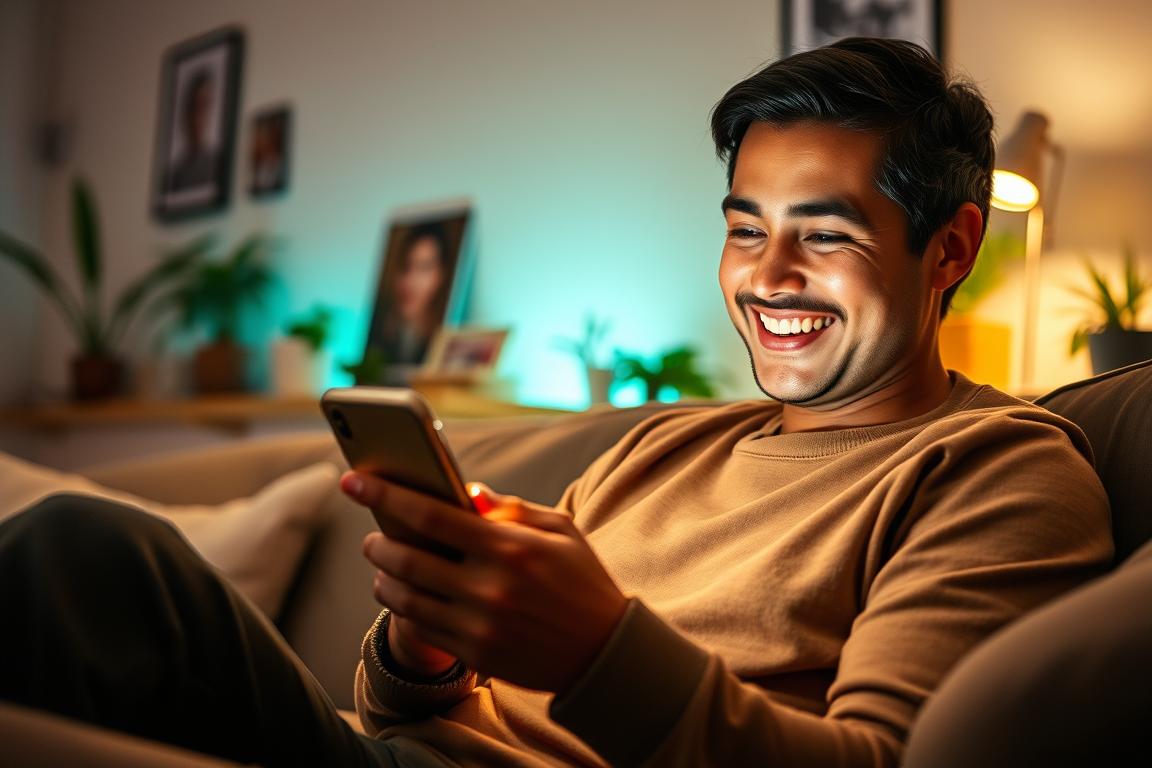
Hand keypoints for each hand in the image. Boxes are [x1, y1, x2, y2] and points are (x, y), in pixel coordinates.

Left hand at [342, 471, 628, 692]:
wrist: (604, 652)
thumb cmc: (582, 581)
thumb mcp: (560, 531)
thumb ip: (511, 508)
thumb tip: (466, 493)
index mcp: (510, 547)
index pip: (431, 515)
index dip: (386, 495)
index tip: (353, 481)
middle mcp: (490, 587)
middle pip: (408, 558)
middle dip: (378, 541)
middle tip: (371, 535)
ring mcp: (480, 624)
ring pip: (406, 597)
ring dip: (384, 576)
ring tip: (382, 564)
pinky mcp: (476, 653)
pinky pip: (422, 627)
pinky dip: (402, 607)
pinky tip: (400, 593)